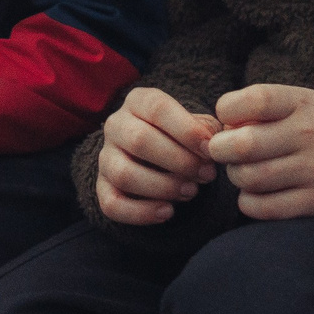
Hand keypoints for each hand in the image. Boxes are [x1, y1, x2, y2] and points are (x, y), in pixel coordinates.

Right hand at [95, 87, 219, 224]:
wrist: (157, 156)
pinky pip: (112, 203)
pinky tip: (168, 212)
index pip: (158, 109)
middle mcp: (116, 125)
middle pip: (139, 140)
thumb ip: (206, 130)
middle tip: (206, 175)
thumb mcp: (195, 125)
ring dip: (162, 187)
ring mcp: (106, 157)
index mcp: (138, 101)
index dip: (187, 130)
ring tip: (191, 192)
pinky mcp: (102, 187)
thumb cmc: (181, 137)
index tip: (211, 150)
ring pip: (124, 174)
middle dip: (179, 161)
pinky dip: (141, 212)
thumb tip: (212, 145)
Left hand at [208, 84, 313, 219]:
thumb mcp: (307, 103)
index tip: (228, 119)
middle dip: (220, 150)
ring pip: (251, 178)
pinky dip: (249, 203)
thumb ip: (265, 109)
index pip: (253, 100)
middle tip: (222, 151)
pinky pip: (266, 209)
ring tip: (243, 171)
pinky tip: (254, 195)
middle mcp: (308, 134)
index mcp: (302, 102)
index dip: (227, 110)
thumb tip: (221, 127)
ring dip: (236, 177)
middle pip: (243, 145)